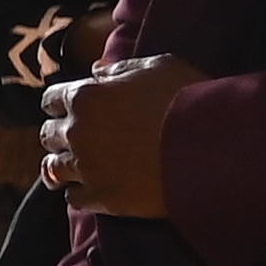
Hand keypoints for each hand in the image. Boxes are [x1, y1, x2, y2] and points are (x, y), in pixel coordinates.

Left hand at [44, 60, 188, 217]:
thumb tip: (95, 71)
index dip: (62, 104)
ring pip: (53, 169)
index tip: (72, 109)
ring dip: (64, 166)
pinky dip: (80, 193)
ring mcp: (86, 167)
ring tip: (77, 167)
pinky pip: (73, 198)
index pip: (51, 100)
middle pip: (49, 135)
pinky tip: (92, 189)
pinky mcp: (101, 197)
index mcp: (85, 97)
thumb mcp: (157, 67)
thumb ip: (118, 70)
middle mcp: (77, 132)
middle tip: (79, 138)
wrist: (215, 146)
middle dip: (62, 134)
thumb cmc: (189, 99)